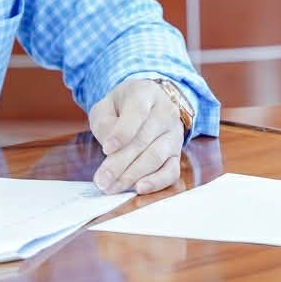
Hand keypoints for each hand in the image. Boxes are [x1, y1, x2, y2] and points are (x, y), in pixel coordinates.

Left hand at [88, 79, 183, 194]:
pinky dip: (156, 182)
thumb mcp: (106, 106)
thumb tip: (110, 149)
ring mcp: (174, 133)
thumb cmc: (121, 107)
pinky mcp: (178, 153)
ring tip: (112, 187)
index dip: (122, 133)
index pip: (137, 113)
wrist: (148, 104)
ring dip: (132, 175)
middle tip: (102, 180)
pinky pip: (171, 171)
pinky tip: (139, 188)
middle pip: (143, 140)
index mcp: (145, 93)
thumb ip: (104, 123)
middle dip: (120, 163)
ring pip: (155, 157)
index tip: (106, 149)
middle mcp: (165, 112)